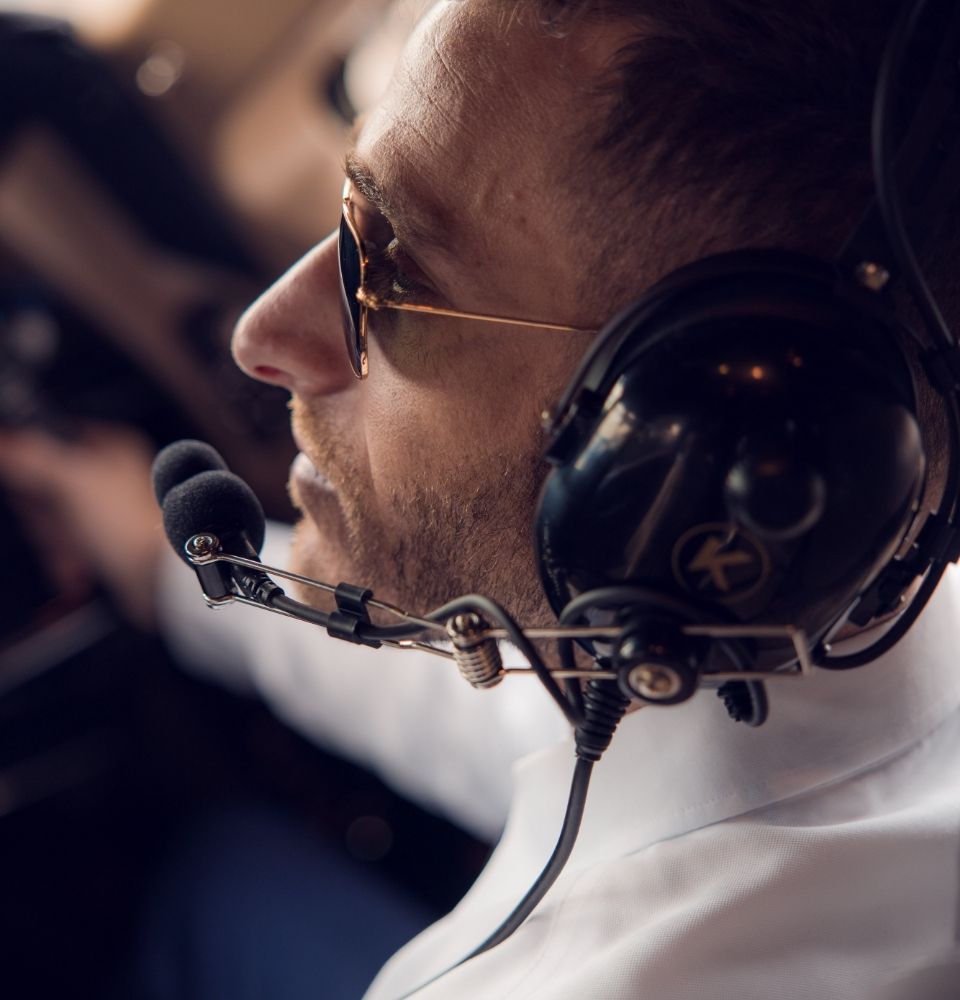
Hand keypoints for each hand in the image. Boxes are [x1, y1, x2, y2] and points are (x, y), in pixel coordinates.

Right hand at [0, 424, 163, 629]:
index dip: (30, 465)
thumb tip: (5, 442)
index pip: (48, 440)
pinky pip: (69, 546)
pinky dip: (69, 561)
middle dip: (45, 517)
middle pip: (44, 486)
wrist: (160, 581)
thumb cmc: (129, 527)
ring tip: (78, 554)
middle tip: (62, 527)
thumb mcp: (73, 482)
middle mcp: (108, 475)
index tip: (30, 487)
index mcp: (110, 447)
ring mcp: (106, 510)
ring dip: (57, 543)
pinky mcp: (105, 541)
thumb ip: (32, 458)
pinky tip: (80, 571)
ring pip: (53, 520)